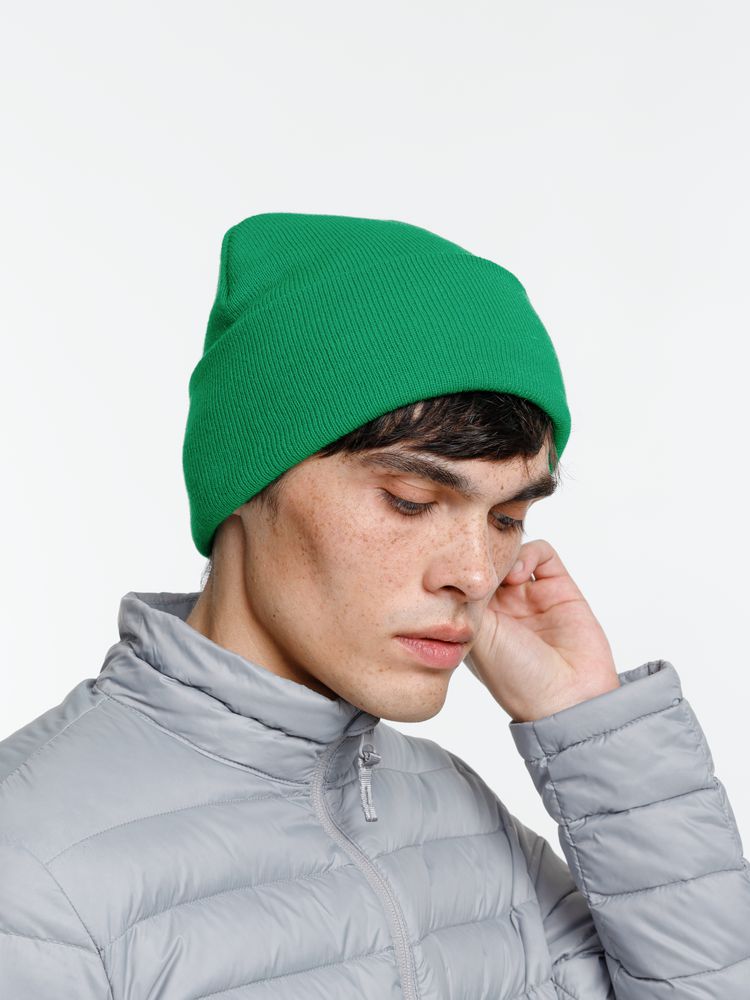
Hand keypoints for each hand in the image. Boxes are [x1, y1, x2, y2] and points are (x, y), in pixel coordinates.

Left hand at [464, 538, 620, 721]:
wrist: (568, 698)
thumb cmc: (516, 678)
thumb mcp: (476, 639)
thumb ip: (467, 601)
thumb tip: (461, 568)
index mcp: (478, 622)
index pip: (462, 581)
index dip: (458, 571)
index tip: (451, 567)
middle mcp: (504, 608)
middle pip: (487, 564)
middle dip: (480, 558)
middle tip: (475, 561)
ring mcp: (531, 597)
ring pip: (513, 554)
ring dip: (504, 554)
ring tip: (501, 574)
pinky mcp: (560, 588)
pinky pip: (542, 554)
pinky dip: (529, 553)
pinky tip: (519, 573)